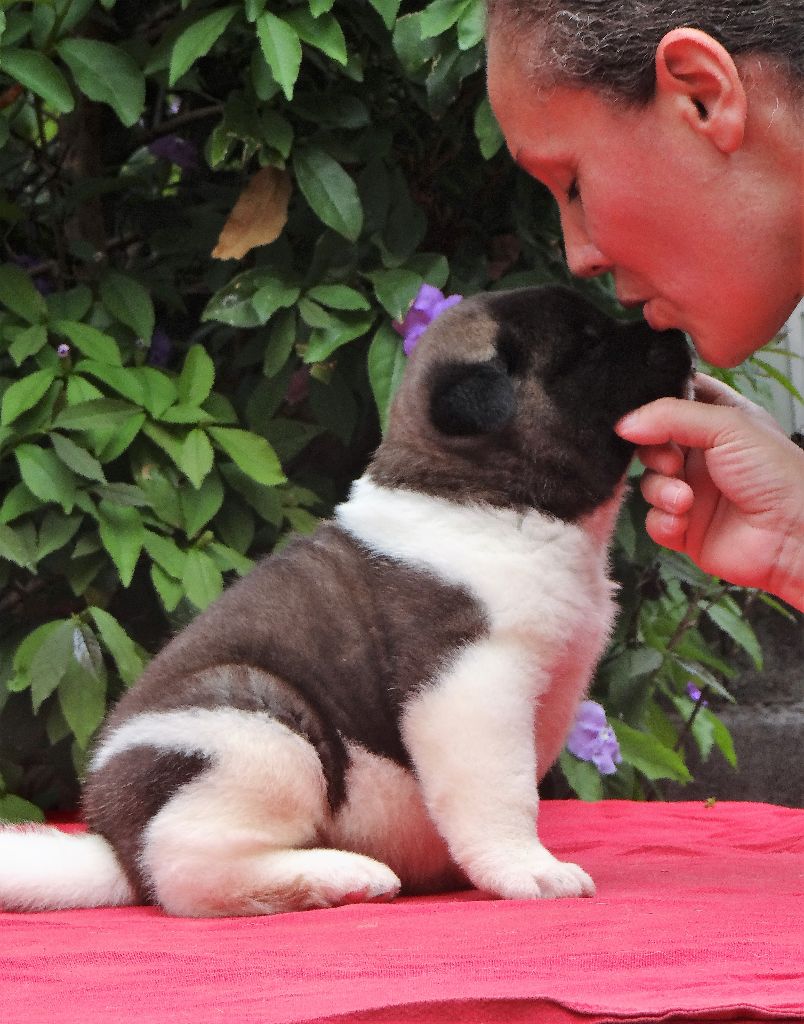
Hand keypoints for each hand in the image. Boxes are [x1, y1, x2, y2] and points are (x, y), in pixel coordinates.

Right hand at [615, 374, 803, 610]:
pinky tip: (683, 520)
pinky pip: (653, 520)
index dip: (653, 406)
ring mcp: (692, 492)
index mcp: (717, 422)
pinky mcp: (685, 528)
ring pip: (649, 483)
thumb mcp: (727, 425)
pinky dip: (662, 521)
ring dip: (660, 491)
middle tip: (673, 462)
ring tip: (686, 500)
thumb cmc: (776, 474)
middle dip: (654, 453)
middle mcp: (702, 456)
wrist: (792, 535)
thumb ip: (671, 416)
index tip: (641, 413)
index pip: (674, 402)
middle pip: (651, 444)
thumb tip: (624, 423)